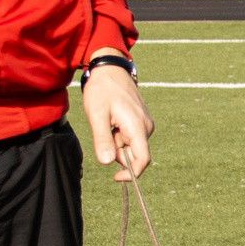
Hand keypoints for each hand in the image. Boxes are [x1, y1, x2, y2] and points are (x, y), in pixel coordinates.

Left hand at [82, 60, 153, 180]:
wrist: (110, 68)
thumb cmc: (102, 89)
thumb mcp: (97, 115)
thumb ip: (102, 140)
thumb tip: (107, 163)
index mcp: (138, 127)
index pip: (143, 160)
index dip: (131, 173)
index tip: (115, 177)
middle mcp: (147, 127)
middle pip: (134, 153)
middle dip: (117, 151)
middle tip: (103, 131)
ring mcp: (145, 123)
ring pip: (131, 145)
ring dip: (117, 141)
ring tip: (107, 121)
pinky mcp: (142, 120)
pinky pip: (131, 136)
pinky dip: (119, 134)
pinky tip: (112, 118)